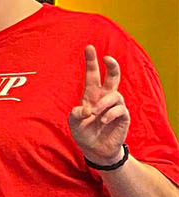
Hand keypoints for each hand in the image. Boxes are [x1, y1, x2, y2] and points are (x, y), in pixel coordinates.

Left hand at [69, 45, 128, 164]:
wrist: (96, 149)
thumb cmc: (84, 133)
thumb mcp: (73, 123)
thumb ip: (75, 114)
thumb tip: (86, 109)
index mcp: (91, 95)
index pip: (92, 75)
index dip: (91, 62)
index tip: (89, 48)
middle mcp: (105, 97)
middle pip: (113, 77)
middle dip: (112, 66)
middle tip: (107, 58)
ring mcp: (115, 106)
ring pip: (115, 95)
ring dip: (103, 104)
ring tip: (94, 114)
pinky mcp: (123, 116)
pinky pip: (119, 109)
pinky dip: (110, 114)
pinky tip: (103, 121)